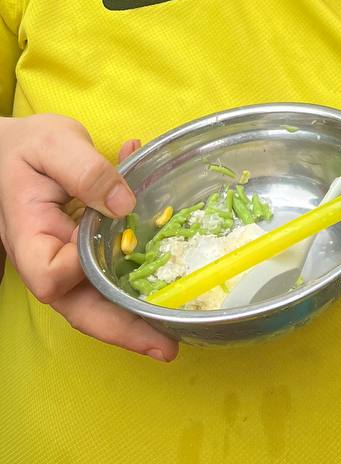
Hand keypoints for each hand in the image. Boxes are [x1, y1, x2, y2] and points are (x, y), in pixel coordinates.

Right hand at [0, 115, 177, 361]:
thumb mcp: (53, 144)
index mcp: (29, 236)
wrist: (7, 148)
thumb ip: (87, 171)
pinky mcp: (79, 252)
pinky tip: (170, 269)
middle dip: (121, 329)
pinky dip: (136, 276)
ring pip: (95, 299)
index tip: (110, 242)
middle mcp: (45, 258)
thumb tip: (126, 204)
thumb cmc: (24, 146)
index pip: (52, 274)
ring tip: (174, 328)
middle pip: (78, 306)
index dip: (81, 271)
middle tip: (166, 347)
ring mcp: (62, 259)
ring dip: (133, 315)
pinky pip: (106, 272)